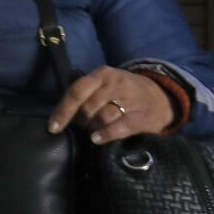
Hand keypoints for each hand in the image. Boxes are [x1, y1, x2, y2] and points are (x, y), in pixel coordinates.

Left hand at [47, 66, 173, 142]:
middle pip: (88, 107)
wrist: (160, 98)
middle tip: (82, 126)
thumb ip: (85, 94)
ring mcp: (129, 100)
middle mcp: (116, 84)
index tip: (53, 127)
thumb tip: (61, 115)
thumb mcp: (105, 84)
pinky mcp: (140, 117)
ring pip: (101, 118)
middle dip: (80, 121)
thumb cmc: (124, 93)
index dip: (63, 110)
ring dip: (92, 128)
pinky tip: (96, 139)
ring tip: (93, 131)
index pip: (77, 91)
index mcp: (103, 74)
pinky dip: (105, 134)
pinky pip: (117, 128)